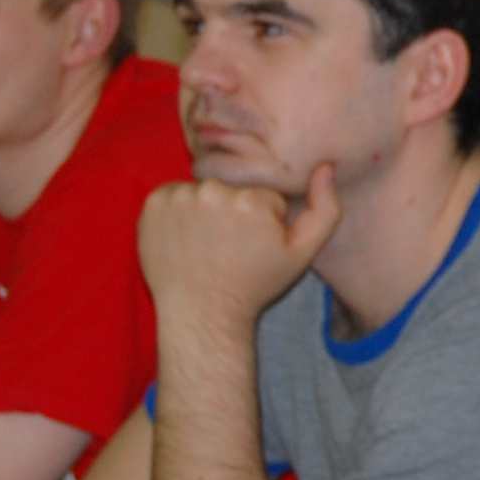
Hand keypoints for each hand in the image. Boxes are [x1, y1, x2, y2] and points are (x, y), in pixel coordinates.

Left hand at [138, 167, 340, 327]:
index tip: (253, 246)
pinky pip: (172, 194)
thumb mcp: (302, 253)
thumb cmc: (254, 286)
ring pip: (201, 190)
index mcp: (252, 200)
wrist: (203, 313)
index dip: (261, 219)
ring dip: (203, 210)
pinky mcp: (154, 204)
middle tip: (228, 247)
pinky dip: (176, 212)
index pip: (259, 194)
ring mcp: (180, 197)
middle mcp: (215, 191)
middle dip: (231, 211)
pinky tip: (184, 239)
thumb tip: (325, 167)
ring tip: (205, 245)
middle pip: (230, 188)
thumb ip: (325, 209)